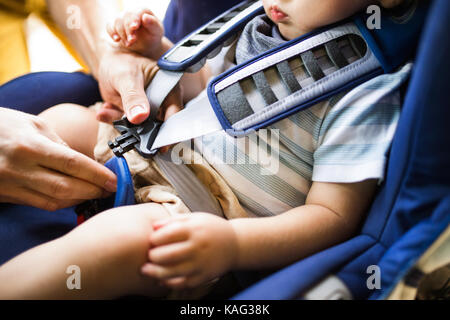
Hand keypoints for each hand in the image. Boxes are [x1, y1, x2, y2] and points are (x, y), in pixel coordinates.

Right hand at [0, 108, 116, 210]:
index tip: (114, 180)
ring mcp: (11, 184)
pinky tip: (75, 197)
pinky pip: (40, 204)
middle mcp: (20, 168)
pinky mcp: (6, 195)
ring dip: (80, 199)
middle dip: (93, 191)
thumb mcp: (33, 123)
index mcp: (30, 145)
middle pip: (66, 187)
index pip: (72, 163)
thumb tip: (83, 164)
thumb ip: (59, 144)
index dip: (97, 174)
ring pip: (54, 200)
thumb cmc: (2, 125)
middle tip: (111, 190)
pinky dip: (62, 202)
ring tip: (96, 194)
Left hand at [96, 46, 181, 124]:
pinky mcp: (136, 116)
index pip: (174, 114)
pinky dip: (115, 122)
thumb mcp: (127, 77)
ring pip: (142, 129)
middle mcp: (162, 102)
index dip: (168, 130)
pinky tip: (105, 111)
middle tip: (124, 126)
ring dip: (123, 125)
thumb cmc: (122, 62)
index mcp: (169, 89)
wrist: (109, 60)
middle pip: (159, 126)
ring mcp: (149, 111)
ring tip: (107, 113)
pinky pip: (128, 126)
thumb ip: (133, 97)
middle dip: (141, 130)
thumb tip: (140, 117)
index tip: (157, 141)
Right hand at [107, 9, 164, 58]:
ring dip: (121, 34)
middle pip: (125, 17)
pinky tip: (116, 40)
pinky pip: (109, 26)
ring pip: (117, 22)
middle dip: (128, 30)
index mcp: (143, 11)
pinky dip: (111, 32)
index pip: (136, 13)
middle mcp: (131, 12)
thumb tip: (145, 17)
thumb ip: (153, 24)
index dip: (134, 19)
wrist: (146, 44)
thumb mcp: (156, 31)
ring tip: (129, 44)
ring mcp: (122, 17)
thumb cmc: (153, 36)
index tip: (134, 27)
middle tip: (132, 41)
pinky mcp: (115, 25)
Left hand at [141, 213, 237, 289]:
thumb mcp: (195, 218)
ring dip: (155, 272)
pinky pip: (182, 283)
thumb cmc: (210, 228)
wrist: (235, 244)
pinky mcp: (203, 277)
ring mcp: (201, 264)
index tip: (151, 240)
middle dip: (153, 256)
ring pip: (172, 272)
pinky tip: (161, 279)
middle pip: (167, 255)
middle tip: (148, 255)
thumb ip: (173, 221)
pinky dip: (168, 283)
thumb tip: (153, 227)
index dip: (154, 239)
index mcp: (194, 229)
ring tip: (146, 270)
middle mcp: (198, 247)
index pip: (167, 235)